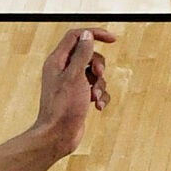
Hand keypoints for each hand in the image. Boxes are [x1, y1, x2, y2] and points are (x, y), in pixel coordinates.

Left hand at [32, 26, 114, 155]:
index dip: (94, 34)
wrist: (58, 136)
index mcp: (57, 60)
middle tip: (97, 75)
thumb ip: (82, 54)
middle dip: (99, 65)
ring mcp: (71, 84)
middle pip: (88, 55)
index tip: (112, 39)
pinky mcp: (79, 97)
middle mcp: (63, 70)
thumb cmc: (63, 107)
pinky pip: (96, 89)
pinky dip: (101, 96)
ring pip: (94, 74)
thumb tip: (87, 35)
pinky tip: (98, 107)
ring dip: (100, 84)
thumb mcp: (75, 76)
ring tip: (95, 97)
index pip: (76, 36)